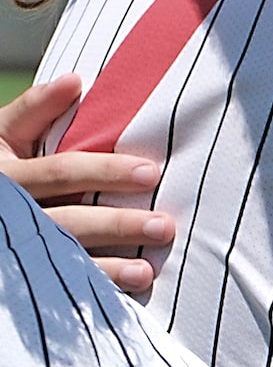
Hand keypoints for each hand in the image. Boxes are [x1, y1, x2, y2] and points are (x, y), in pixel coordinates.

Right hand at [0, 76, 171, 293]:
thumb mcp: (3, 136)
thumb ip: (34, 110)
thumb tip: (75, 80)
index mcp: (5, 173)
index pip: (61, 173)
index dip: (104, 172)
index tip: (151, 172)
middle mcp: (9, 212)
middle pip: (66, 220)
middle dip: (116, 224)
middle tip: (163, 225)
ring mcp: (15, 246)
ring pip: (64, 257)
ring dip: (109, 265)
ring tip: (149, 267)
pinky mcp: (24, 270)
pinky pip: (62, 283)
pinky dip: (97, 285)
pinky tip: (131, 286)